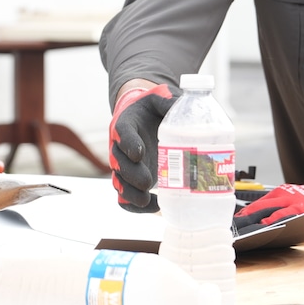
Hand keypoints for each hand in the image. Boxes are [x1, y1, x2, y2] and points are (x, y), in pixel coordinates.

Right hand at [108, 81, 173, 211]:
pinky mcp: (131, 180)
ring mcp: (125, 166)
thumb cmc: (152, 108)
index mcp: (126, 124)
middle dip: (132, 175)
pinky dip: (135, 206)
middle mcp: (121, 147)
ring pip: (119, 183)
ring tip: (148, 200)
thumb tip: (185, 106)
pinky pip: (124, 198)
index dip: (128, 144)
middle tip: (149, 180)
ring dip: (132, 193)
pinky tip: (154, 207)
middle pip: (118, 163)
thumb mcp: (160, 97)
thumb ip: (169, 99)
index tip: (139, 153)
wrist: (144, 118)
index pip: (122, 133)